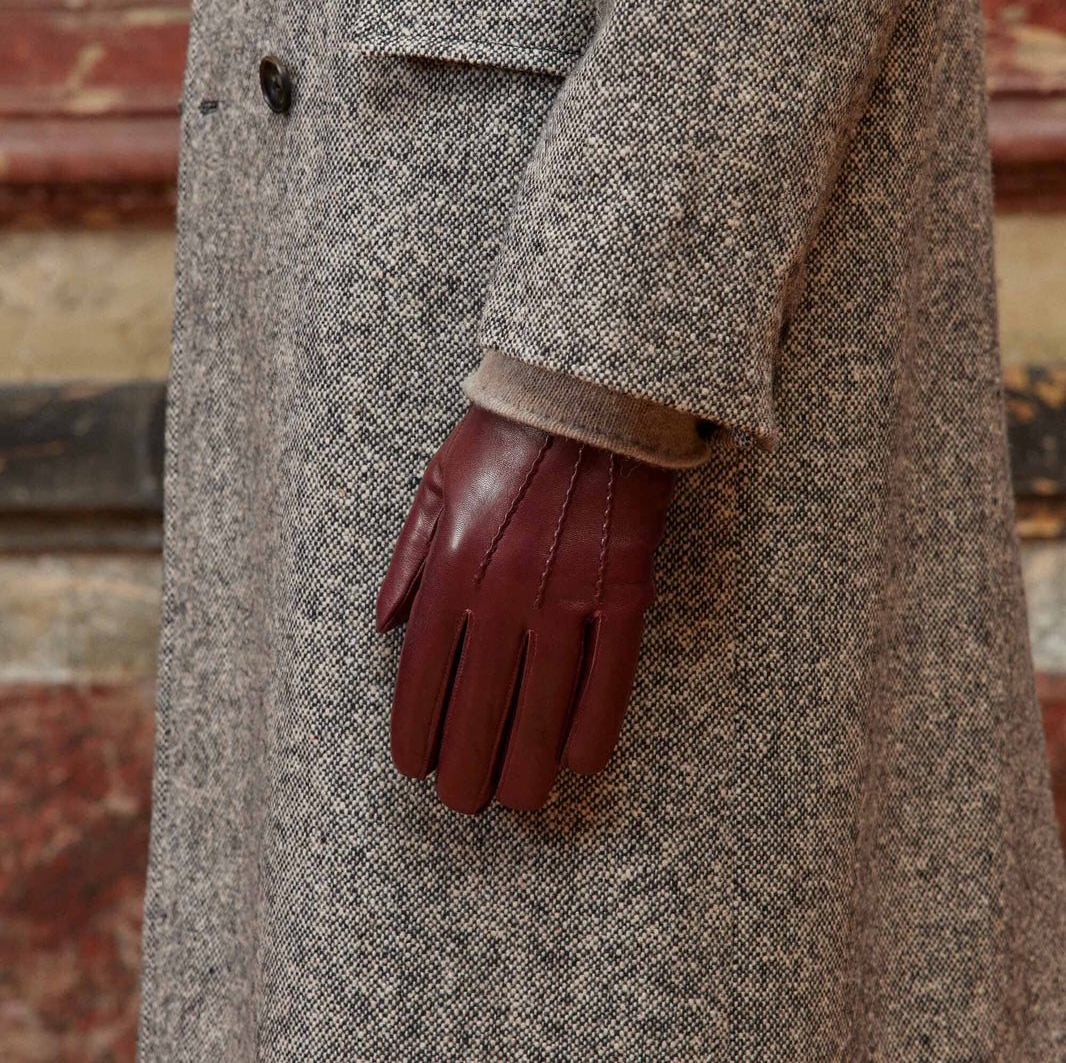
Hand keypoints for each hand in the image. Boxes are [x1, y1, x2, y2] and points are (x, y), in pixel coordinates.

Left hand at [376, 405, 675, 812]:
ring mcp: (570, 595)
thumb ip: (407, 560)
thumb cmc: (506, 437)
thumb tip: (383, 628)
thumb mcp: (436, 485)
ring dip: (527, 764)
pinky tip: (579, 760)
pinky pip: (612, 676)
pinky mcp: (625, 591)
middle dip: (466, 766)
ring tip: (515, 801)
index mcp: (455, 565)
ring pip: (544, 705)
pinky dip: (595, 725)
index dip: (416, 727)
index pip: (424, 671)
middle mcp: (507, 591)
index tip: (414, 766)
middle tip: (462, 803)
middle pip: (481, 703)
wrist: (590, 393)